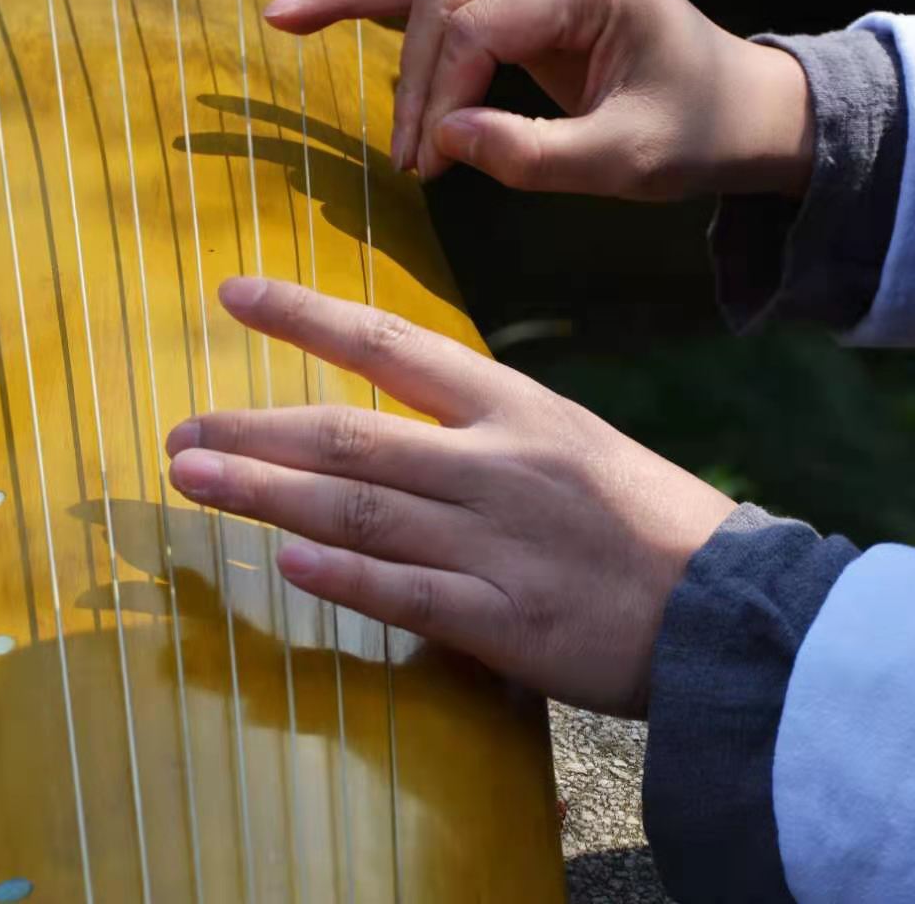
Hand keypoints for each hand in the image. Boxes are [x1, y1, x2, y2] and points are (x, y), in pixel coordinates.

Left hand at [166, 277, 737, 715]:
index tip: (234, 293)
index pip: (394, 346)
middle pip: (354, 434)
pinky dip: (345, 578)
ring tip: (193, 479)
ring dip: (268, 493)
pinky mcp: (509, 621)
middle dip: (256, 429)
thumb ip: (483, 434)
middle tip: (180, 432)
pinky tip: (285, 562)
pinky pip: (412, 594)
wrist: (734, 605)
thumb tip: (384, 435)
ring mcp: (500, 543)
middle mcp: (498, 464)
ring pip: (364, 509)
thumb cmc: (648, 521)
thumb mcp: (573, 444)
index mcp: (517, 408)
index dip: (308, 317)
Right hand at [263, 0, 812, 200]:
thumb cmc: (698, 133)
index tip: (431, 165)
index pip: (477, 27)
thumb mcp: (630, 161)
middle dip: (411, 81)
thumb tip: (447, 144)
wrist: (746, 109)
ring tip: (283, 12)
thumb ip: (538, 157)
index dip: (439, 97)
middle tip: (407, 160)